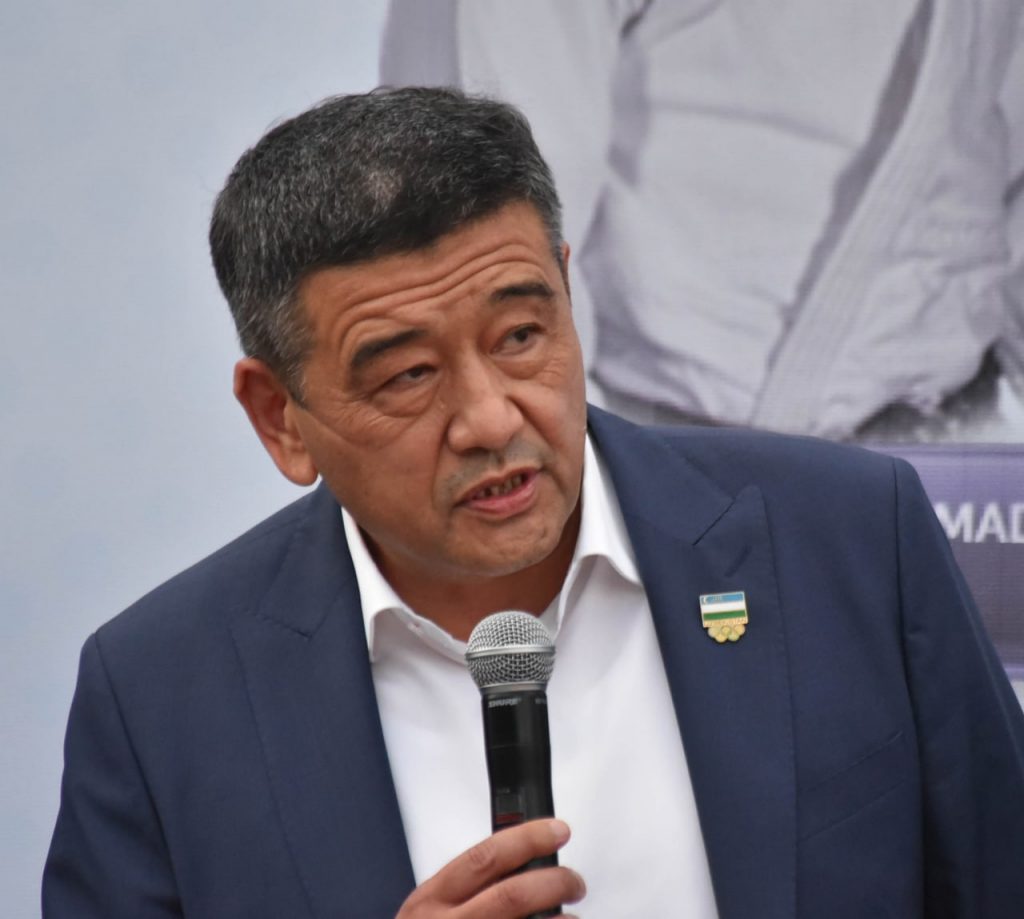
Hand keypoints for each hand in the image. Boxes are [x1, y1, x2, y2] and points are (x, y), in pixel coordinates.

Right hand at [395, 818, 584, 917]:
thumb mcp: (428, 910)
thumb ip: (464, 887)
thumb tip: (520, 859)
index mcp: (431, 900)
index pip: (486, 857)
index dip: (527, 839)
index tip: (557, 832)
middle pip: (513, 895)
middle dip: (555, 882)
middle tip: (574, 882)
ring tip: (572, 917)